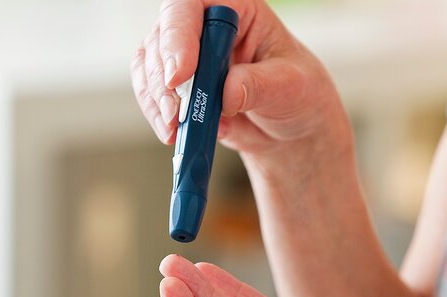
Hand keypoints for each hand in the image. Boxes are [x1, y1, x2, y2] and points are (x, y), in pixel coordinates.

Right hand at [131, 0, 350, 160]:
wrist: (290, 128)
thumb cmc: (297, 93)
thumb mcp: (291, 86)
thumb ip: (260, 85)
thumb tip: (228, 91)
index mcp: (237, 9)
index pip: (193, 4)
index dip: (179, 35)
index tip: (181, 76)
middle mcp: (206, 24)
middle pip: (163, 35)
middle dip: (163, 79)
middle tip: (177, 114)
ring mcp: (187, 54)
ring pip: (148, 63)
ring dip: (156, 100)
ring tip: (175, 130)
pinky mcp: (176, 84)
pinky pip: (150, 92)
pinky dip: (157, 114)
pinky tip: (176, 133)